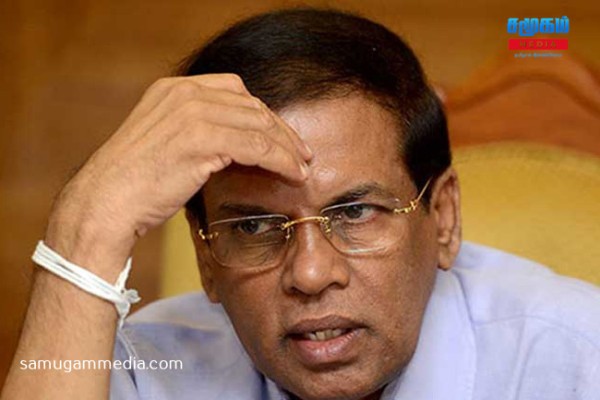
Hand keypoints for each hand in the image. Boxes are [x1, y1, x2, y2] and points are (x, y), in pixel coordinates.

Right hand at [45, 73, 311, 277]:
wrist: (106, 203)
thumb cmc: (135, 183)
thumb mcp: (164, 142)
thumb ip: (197, 131)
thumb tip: (237, 142)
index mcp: (173, 89)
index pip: (236, 91)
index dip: (265, 114)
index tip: (283, 136)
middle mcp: (184, 94)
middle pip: (252, 106)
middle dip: (283, 131)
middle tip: (303, 154)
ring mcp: (192, 113)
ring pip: (260, 125)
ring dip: (288, 148)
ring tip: (304, 168)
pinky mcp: (201, 138)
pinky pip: (258, 145)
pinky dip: (281, 160)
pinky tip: (293, 174)